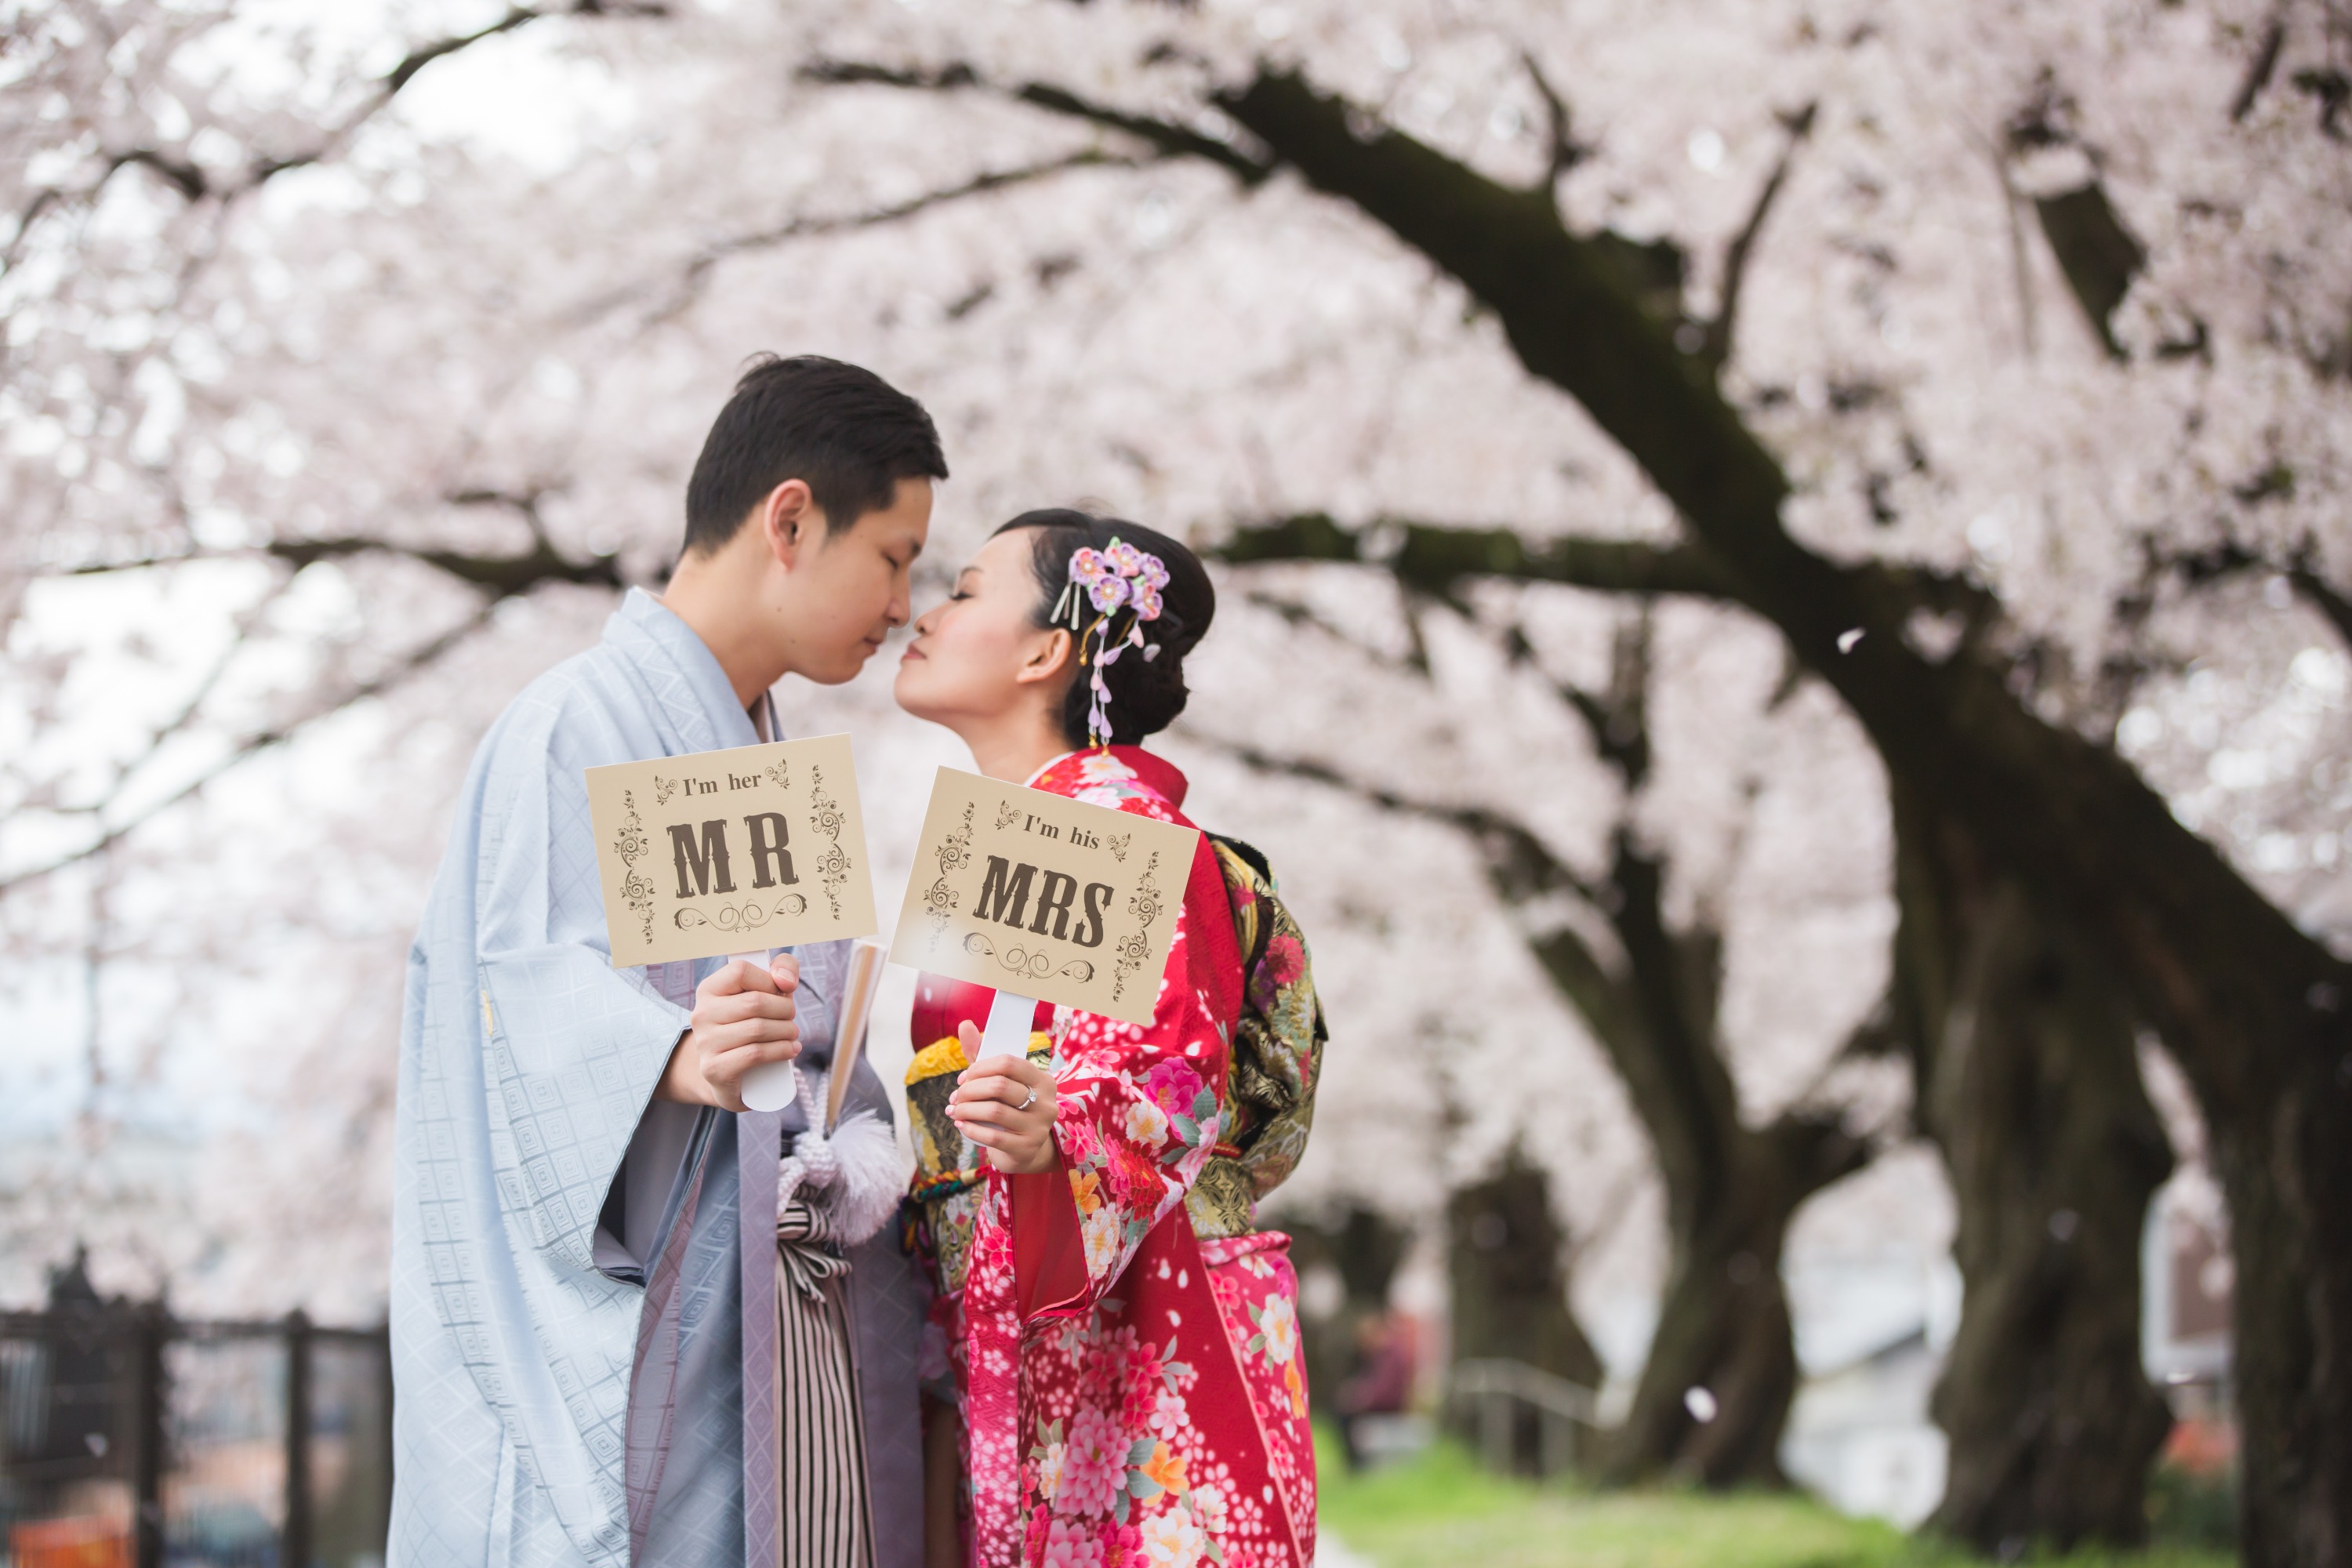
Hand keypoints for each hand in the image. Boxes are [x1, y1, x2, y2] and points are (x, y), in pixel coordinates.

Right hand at [659, 954, 799, 1110]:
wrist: (727, 1072)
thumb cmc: (752, 1023)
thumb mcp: (766, 992)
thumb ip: (783, 969)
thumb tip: (786, 981)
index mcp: (709, 990)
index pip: (741, 971)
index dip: (769, 980)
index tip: (781, 992)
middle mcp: (702, 1014)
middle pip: (755, 1002)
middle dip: (784, 1009)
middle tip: (790, 1017)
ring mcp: (705, 1043)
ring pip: (758, 1029)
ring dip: (786, 1031)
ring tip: (792, 1034)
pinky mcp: (714, 1069)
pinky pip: (755, 1054)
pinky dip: (781, 1050)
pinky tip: (791, 1049)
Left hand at [945, 1022, 1058, 1173]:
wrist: (1025, 1149)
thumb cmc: (1009, 1108)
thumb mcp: (1000, 1082)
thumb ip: (982, 1055)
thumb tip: (964, 1025)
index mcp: (1043, 1079)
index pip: (1008, 1063)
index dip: (979, 1068)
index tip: (963, 1078)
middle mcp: (1046, 1102)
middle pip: (1000, 1086)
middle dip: (969, 1090)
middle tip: (955, 1097)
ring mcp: (1039, 1127)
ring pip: (994, 1111)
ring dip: (966, 1110)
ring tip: (955, 1111)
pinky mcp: (1026, 1148)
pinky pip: (992, 1137)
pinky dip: (971, 1129)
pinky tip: (962, 1125)